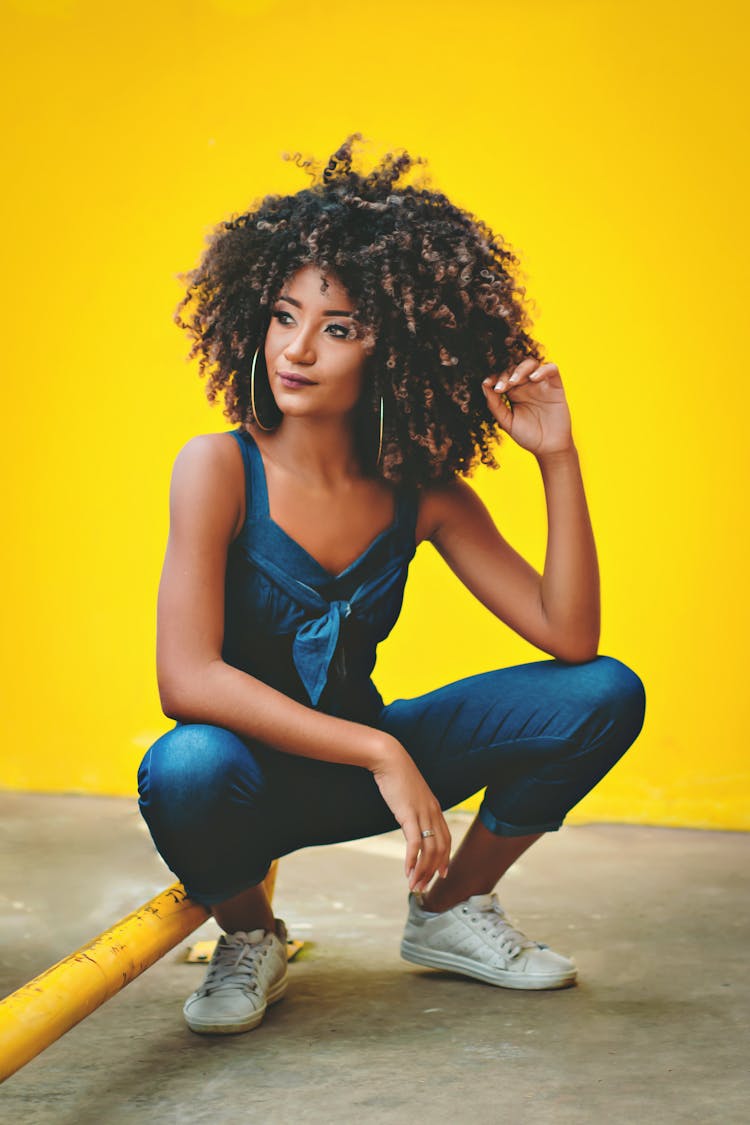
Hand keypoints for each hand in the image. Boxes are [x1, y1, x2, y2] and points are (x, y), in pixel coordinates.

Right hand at [369, 738, 451, 892]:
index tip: (442, 874)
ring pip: (429, 850)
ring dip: (422, 871)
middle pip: (440, 849)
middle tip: (424, 887)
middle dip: (433, 871)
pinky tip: (407, 871)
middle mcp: (433, 813)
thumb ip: (414, 807)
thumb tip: (410, 819)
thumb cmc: (397, 775)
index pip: (446, 839)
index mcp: (435, 808)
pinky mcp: (408, 815)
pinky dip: (413, 860)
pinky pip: (415, 843)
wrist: (390, 759)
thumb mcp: (410, 795)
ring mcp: (422, 814)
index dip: (445, 859)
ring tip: (414, 885)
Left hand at [481, 358, 573, 458]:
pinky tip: (534, 378)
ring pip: (531, 364)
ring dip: (520, 369)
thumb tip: (484, 386)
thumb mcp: (507, 422)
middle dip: (505, 374)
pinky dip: (543, 369)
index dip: (494, 377)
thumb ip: (495, 405)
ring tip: (514, 381)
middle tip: (501, 387)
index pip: (501, 377)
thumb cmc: (527, 436)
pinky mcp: (555, 386)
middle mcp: (526, 385)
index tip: (488, 384)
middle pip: (514, 367)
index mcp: (512, 392)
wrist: (548, 448)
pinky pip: (552, 369)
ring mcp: (541, 384)